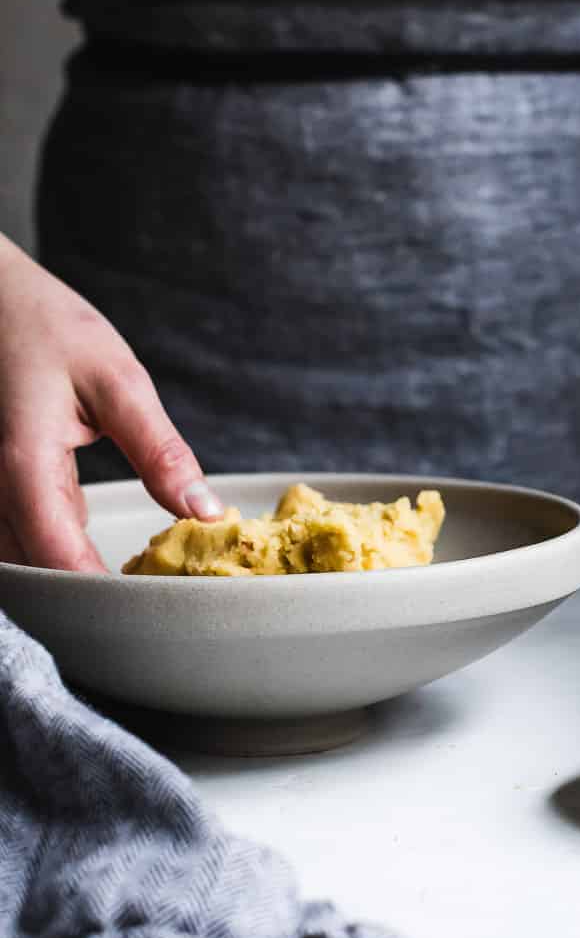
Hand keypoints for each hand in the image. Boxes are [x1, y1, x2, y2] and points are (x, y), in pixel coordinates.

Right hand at [0, 239, 221, 569]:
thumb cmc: (45, 326)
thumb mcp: (117, 380)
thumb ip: (159, 449)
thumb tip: (203, 511)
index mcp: (22, 465)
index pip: (59, 560)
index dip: (104, 595)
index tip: (154, 610)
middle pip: (35, 573)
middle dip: (88, 595)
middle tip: (153, 602)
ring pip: (21, 560)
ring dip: (69, 572)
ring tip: (136, 578)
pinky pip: (19, 535)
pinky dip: (58, 546)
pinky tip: (98, 546)